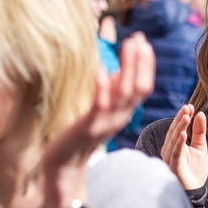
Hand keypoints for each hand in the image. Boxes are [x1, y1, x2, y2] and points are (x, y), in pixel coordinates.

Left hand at [42, 32, 155, 207]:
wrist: (62, 168)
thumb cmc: (78, 137)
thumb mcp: (98, 112)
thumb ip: (108, 93)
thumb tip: (113, 71)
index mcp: (123, 113)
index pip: (143, 87)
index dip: (145, 65)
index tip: (143, 43)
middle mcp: (119, 117)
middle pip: (138, 87)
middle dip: (140, 62)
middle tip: (139, 39)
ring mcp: (105, 123)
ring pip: (124, 93)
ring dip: (128, 68)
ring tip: (127, 46)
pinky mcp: (89, 127)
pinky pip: (100, 106)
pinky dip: (102, 87)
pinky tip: (100, 70)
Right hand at [161, 104, 207, 189]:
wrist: (196, 191)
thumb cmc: (195, 170)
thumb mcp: (200, 147)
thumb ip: (199, 131)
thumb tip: (200, 113)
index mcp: (174, 145)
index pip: (177, 127)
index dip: (182, 117)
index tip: (190, 106)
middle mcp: (169, 150)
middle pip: (173, 131)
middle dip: (180, 119)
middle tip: (187, 108)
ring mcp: (170, 158)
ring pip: (173, 140)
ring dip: (179, 127)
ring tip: (186, 117)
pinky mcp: (174, 167)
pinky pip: (175, 153)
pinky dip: (179, 143)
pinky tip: (183, 135)